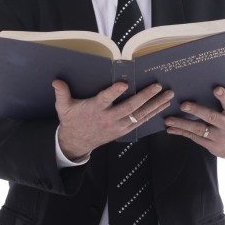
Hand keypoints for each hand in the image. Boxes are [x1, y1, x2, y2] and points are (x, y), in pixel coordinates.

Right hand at [53, 79, 173, 160]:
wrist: (77, 143)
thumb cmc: (72, 121)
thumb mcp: (63, 107)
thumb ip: (61, 93)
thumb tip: (56, 82)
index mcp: (95, 109)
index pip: (105, 99)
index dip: (114, 92)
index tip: (123, 84)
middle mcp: (109, 118)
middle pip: (130, 107)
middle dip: (145, 96)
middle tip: (157, 86)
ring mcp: (118, 125)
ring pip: (140, 115)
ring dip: (155, 105)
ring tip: (168, 95)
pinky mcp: (124, 130)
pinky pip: (141, 121)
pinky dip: (153, 114)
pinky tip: (162, 106)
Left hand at [165, 86, 224, 162]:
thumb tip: (210, 88)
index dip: (224, 96)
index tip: (216, 89)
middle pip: (211, 117)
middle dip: (196, 111)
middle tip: (183, 105)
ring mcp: (220, 138)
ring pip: (199, 130)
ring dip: (182, 124)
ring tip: (169, 120)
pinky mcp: (213, 147)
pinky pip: (196, 139)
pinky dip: (183, 133)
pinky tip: (172, 129)